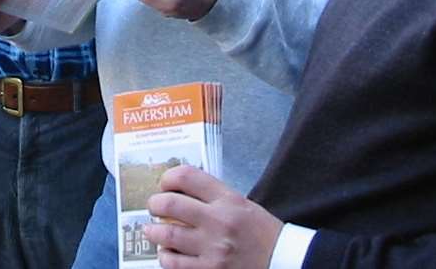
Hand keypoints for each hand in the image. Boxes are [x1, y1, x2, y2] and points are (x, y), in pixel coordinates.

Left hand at [144, 165, 281, 268]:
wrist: (283, 262)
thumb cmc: (262, 234)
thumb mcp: (242, 205)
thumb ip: (213, 197)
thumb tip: (180, 192)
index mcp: (228, 200)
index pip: (187, 176)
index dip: (168, 177)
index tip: (165, 184)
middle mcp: (219, 221)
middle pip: (169, 203)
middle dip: (154, 204)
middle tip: (153, 207)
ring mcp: (213, 249)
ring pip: (166, 235)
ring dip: (153, 232)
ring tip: (152, 231)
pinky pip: (174, 264)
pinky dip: (165, 257)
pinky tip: (167, 254)